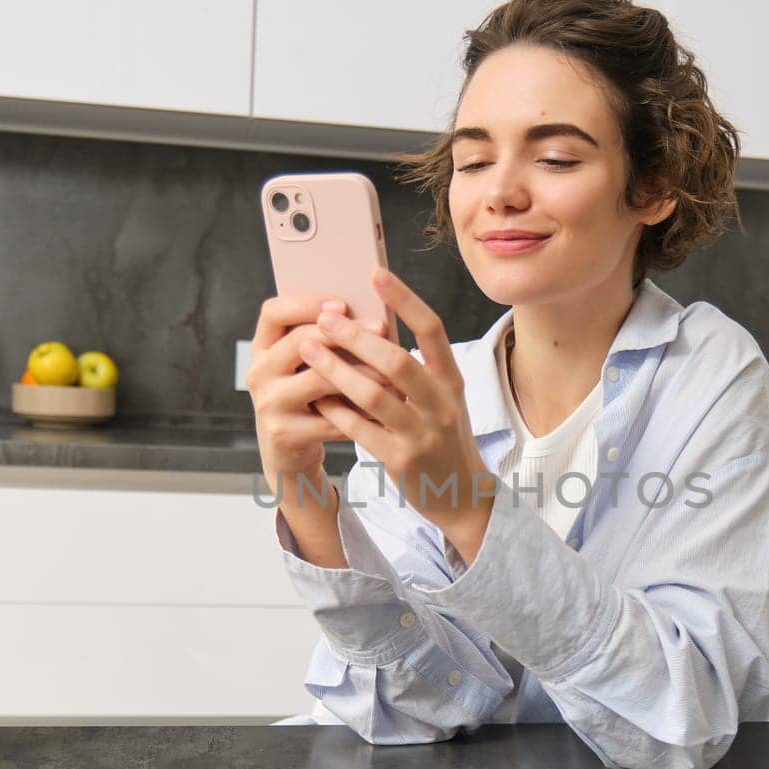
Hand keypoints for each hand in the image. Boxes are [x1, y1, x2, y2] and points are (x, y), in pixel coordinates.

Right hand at [247, 293, 388, 500]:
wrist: (289, 454)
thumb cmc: (307, 400)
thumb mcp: (305, 368)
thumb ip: (325, 343)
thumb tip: (370, 319)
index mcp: (262, 348)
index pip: (273, 312)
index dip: (306, 304)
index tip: (342, 304)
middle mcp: (258, 373)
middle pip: (298, 341)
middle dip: (344, 333)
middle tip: (381, 326)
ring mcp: (268, 404)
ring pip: (318, 380)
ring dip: (360, 372)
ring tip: (392, 369)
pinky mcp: (285, 434)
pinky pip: (331, 418)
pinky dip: (361, 412)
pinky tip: (386, 404)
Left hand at [297, 268, 495, 560]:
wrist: (460, 494)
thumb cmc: (443, 438)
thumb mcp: (442, 398)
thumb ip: (417, 368)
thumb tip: (371, 328)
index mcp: (451, 380)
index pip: (432, 329)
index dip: (404, 299)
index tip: (375, 274)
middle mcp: (441, 403)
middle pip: (396, 360)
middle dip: (355, 336)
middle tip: (324, 318)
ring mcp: (422, 433)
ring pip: (373, 394)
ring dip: (336, 370)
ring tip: (308, 350)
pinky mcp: (401, 460)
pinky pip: (360, 430)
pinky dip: (336, 410)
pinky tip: (317, 397)